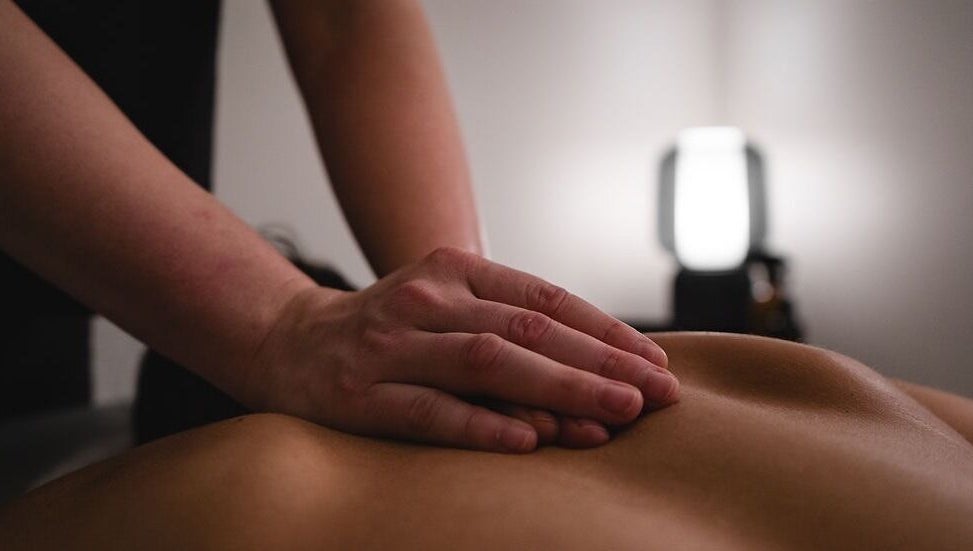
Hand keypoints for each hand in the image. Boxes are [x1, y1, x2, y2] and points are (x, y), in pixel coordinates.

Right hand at [244, 247, 677, 452]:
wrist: (290, 341)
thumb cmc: (391, 328)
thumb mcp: (448, 304)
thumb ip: (508, 322)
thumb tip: (600, 363)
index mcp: (454, 269)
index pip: (546, 299)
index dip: (606, 330)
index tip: (656, 362)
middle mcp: (426, 299)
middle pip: (528, 330)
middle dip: (601, 363)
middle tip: (658, 394)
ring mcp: (391, 345)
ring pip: (488, 364)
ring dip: (559, 390)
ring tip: (615, 414)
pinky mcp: (362, 393)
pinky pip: (432, 412)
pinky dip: (484, 426)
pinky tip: (532, 442)